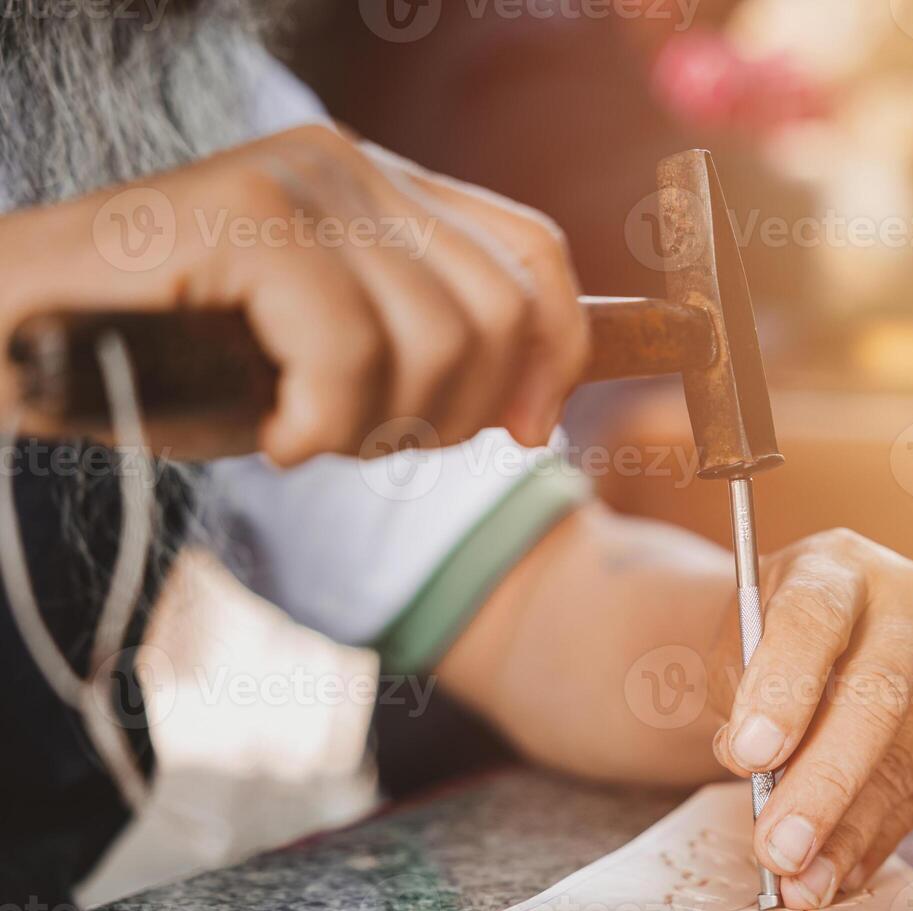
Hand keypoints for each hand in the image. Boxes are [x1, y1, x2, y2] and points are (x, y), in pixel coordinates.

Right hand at [0, 124, 586, 463]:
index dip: (557, 350)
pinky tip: (271, 434)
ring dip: (377, 425)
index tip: (521, 430)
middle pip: (500, 308)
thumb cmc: (174, 366)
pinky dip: (318, 423)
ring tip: (305, 434)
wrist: (18, 343)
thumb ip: (427, 363)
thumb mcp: (331, 370)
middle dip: (454, 412)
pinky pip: (347, 348)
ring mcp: (295, 179)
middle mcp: (350, 165)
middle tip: (365, 440)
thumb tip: (533, 406)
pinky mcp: (238, 211)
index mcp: (384, 191)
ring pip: (434, 334)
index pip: (536, 254)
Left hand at [710, 528, 912, 909]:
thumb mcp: (735, 648)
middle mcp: (909, 599)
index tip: (749, 754)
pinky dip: (878, 838)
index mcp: (837, 565)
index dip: (782, 688)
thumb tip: (756, 771)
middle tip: (779, 847)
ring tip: (802, 881)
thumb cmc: (771, 640)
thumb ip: (738, 699)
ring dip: (849, 832)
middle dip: (822, 785)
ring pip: (905, 758)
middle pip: (874, 697)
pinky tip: (842, 867)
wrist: (823, 629)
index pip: (813, 619)